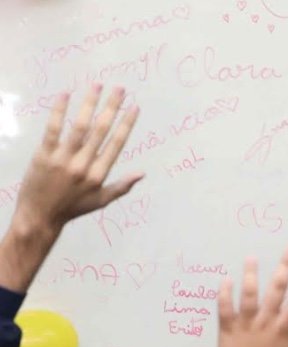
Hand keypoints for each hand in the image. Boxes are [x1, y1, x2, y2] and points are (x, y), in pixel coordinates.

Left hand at [2, 86, 141, 286]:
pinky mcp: (44, 154)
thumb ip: (122, 186)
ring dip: (89, 103)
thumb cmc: (72, 208)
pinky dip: (59, 111)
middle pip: (101, 130)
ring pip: (80, 126)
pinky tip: (65, 95)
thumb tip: (142, 173)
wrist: (40, 216)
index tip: (134, 107)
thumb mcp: (101, 201)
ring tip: (97, 85)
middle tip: (120, 89)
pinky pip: (53, 129)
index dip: (127, 123)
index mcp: (99, 175)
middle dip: (112, 107)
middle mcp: (83, 165)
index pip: (116, 143)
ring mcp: (63, 159)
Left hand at [217, 247, 287, 346]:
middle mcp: (265, 322)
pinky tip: (226, 279)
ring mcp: (245, 324)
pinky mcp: (227, 328)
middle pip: (277, 289)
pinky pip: (224, 307)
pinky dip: (224, 293)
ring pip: (249, 294)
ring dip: (251, 274)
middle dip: (286, 267)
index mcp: (284, 329)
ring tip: (252, 257)